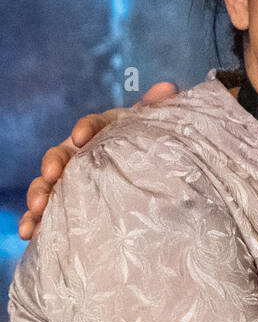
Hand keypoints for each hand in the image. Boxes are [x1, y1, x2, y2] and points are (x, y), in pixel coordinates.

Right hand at [17, 81, 178, 239]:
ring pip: (47, 185)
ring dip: (38, 195)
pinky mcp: (64, 207)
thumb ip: (157, 111)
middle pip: (59, 155)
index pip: (92, 126)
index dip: (86, 129)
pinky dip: (34, 222)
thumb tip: (166, 87)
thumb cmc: (148, 152)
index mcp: (101, 134)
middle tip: (52, 175)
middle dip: (52, 164)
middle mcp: (78, 155)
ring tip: (37, 209)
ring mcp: (68, 181)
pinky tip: (28, 233)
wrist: (151, 184)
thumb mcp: (155, 132)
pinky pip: (46, 214)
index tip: (82, 136)